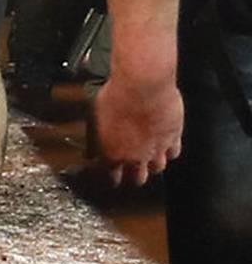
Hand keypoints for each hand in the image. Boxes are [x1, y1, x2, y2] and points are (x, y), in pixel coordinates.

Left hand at [90, 68, 182, 186]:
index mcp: (113, 154)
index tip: (113, 177)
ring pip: (157, 168)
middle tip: (131, 172)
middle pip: (138, 178)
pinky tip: (165, 149)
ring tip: (149, 162)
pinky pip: (173, 153)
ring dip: (152, 166)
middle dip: (133, 176)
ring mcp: (156, 148)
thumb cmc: (116, 97)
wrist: (142, 85)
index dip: (112, 178)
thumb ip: (93, 141)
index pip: (113, 177)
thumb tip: (89, 155)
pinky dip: (168, 152)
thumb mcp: (94, 119)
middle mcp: (136, 156)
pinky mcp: (173, 136)